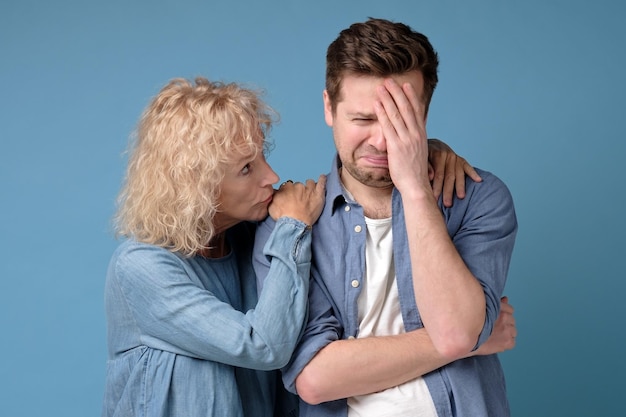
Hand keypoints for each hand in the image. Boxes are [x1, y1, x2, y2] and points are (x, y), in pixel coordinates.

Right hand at [268, 175, 326, 225]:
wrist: (294, 224)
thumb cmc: (283, 217)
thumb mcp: (271, 207)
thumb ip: (274, 198)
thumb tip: (276, 194)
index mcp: (286, 188)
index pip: (288, 186)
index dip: (289, 192)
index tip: (290, 198)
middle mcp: (298, 186)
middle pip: (299, 185)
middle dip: (299, 191)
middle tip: (299, 201)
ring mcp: (309, 190)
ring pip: (310, 183)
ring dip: (309, 187)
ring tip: (309, 194)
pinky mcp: (318, 195)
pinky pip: (321, 184)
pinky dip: (322, 180)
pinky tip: (322, 178)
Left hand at [374, 78, 430, 196]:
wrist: (416, 186)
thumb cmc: (414, 171)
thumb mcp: (418, 151)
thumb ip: (414, 140)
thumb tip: (412, 132)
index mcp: (421, 134)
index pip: (417, 111)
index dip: (411, 96)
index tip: (406, 85)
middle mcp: (415, 134)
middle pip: (406, 108)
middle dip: (397, 92)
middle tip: (390, 80)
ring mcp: (406, 140)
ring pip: (396, 114)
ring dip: (388, 99)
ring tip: (381, 87)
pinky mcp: (396, 147)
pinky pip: (388, 126)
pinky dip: (382, 113)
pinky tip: (377, 104)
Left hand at [427, 139, 481, 206]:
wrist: (430, 144)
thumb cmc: (423, 155)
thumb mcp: (421, 158)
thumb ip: (426, 167)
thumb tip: (431, 177)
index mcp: (437, 154)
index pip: (438, 174)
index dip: (437, 187)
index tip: (435, 199)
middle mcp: (448, 155)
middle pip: (449, 176)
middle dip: (448, 191)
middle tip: (447, 204)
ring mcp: (455, 158)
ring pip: (459, 174)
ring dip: (460, 186)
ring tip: (461, 197)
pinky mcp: (461, 160)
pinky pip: (468, 167)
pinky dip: (473, 173)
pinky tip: (478, 180)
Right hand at [468, 296, 516, 355]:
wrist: (465, 340)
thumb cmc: (470, 325)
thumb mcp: (481, 309)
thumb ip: (495, 303)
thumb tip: (506, 299)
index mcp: (498, 308)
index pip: (510, 310)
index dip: (504, 314)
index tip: (498, 319)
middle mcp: (504, 318)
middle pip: (512, 321)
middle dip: (505, 324)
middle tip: (495, 329)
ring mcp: (507, 330)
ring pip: (513, 331)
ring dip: (506, 333)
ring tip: (495, 336)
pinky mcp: (508, 342)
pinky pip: (512, 342)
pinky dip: (506, 343)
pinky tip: (497, 343)